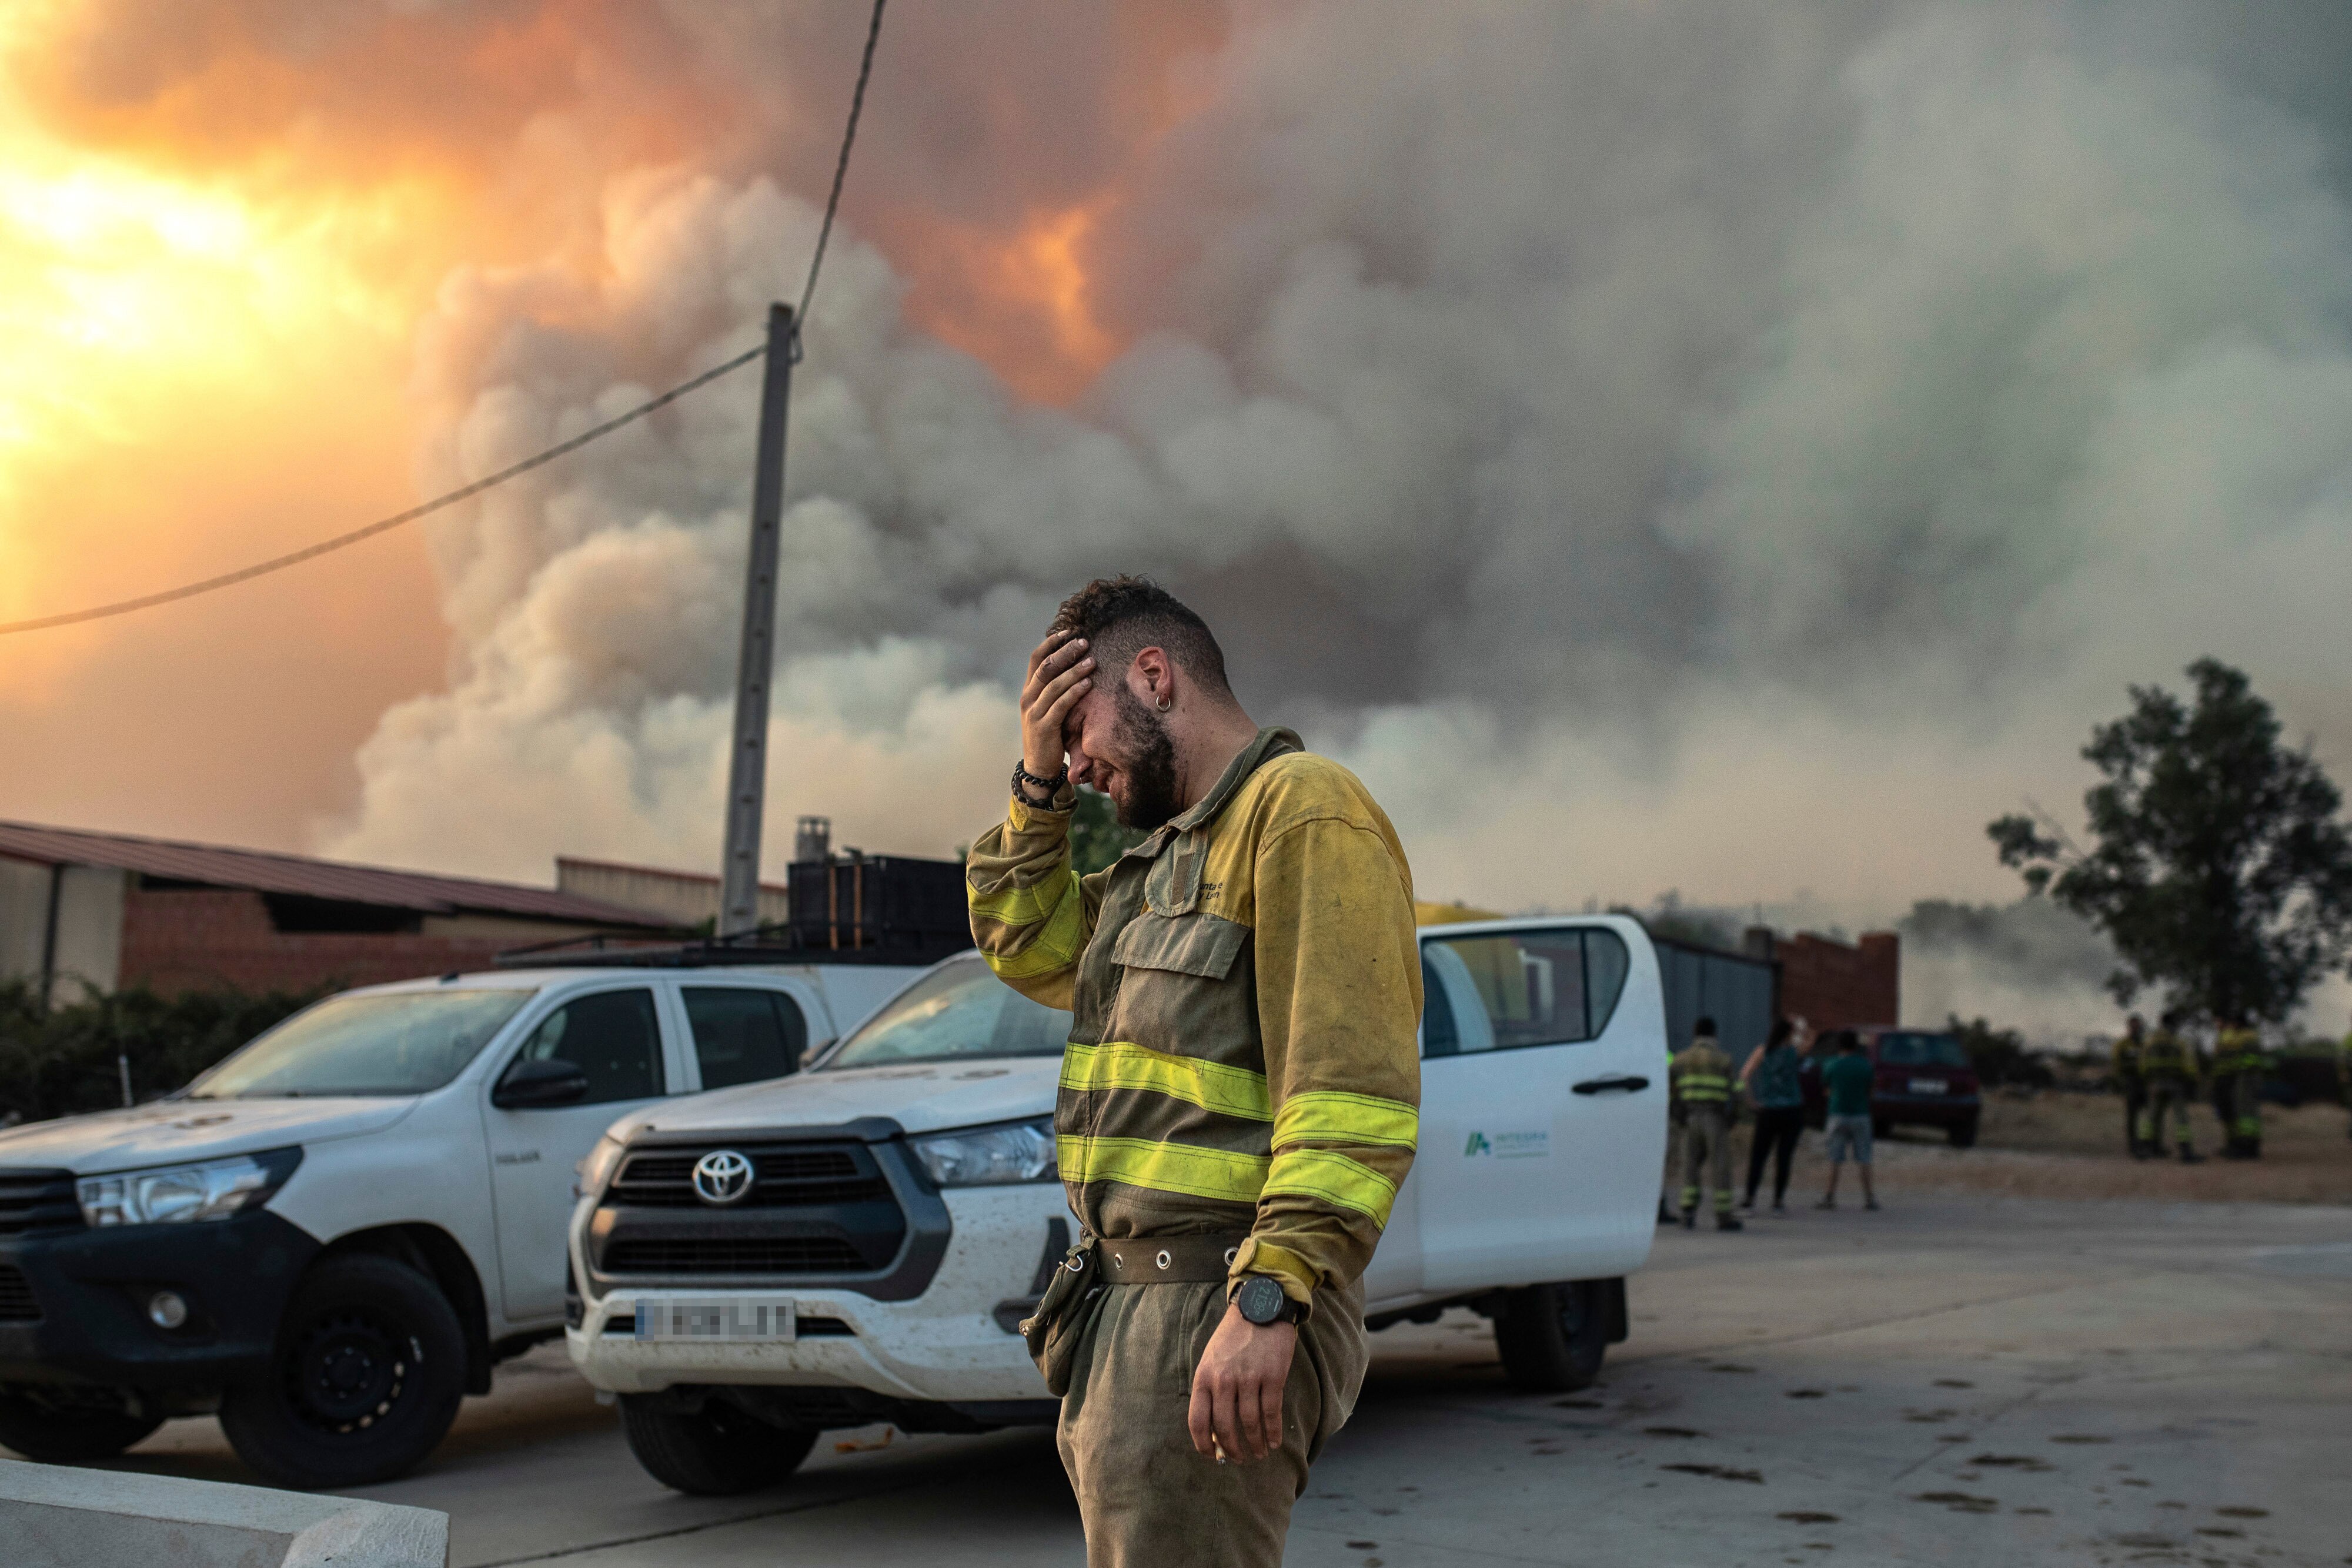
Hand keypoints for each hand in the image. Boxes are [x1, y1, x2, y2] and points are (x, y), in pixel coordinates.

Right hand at [1020, 630, 1094, 782]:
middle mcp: (1028, 698)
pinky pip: (1061, 705)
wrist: (1039, 767)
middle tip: (1084, 642)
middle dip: (1065, 652)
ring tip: (1092, 661)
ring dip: (1074, 671)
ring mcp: (1034, 712)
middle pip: (1046, 667)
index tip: (1068, 631)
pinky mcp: (1044, 727)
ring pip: (1053, 685)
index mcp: (1028, 691)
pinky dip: (1075, 692)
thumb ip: (1055, 690)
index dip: (1051, 643)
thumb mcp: (1047, 708)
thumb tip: (1075, 666)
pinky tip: (1088, 684)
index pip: (1036, 659)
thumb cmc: (1049, 734)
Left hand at [1187, 1303, 1295, 1463]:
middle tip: (1240, 1459)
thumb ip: (1210, 1391)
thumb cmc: (1233, 1338)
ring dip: (1255, 1445)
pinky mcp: (1272, 1377)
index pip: (1198, 1421)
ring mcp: (1248, 1379)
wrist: (1260, 1309)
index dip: (1204, 1445)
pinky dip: (1273, 1432)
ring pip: (1250, 1424)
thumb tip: (1214, 1430)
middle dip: (1233, 1450)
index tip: (1213, 1457)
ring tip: (1259, 1454)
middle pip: (1225, 1428)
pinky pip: (1271, 1413)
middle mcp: (1223, 1380)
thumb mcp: (1211, 1360)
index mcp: (1204, 1377)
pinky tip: (1274, 1442)